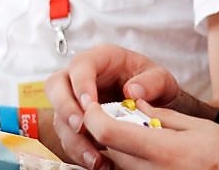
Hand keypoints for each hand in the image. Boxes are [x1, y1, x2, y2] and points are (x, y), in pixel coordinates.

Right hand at [45, 44, 180, 169]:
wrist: (156, 103)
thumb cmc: (154, 84)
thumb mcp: (161, 78)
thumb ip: (152, 82)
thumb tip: (132, 92)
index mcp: (102, 58)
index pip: (80, 65)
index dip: (80, 83)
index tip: (90, 103)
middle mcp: (82, 77)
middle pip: (56, 86)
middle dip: (65, 108)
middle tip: (81, 127)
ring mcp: (75, 100)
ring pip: (59, 117)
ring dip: (74, 139)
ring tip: (95, 157)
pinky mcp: (75, 122)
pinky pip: (68, 137)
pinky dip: (80, 151)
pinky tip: (98, 162)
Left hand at [81, 100, 218, 169]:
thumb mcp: (199, 127)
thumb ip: (163, 117)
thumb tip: (135, 106)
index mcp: (166, 150)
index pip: (110, 134)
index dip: (95, 117)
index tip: (94, 105)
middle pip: (109, 151)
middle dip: (106, 131)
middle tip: (120, 115)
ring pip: (118, 165)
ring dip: (118, 148)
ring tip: (138, 134)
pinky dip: (131, 162)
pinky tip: (147, 152)